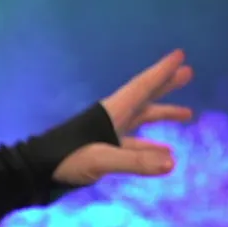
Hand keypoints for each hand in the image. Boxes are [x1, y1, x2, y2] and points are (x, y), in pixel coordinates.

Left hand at [52, 49, 193, 185]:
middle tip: (188, 72)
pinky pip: (134, 145)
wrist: (38, 170)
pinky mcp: (104, 150)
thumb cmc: (66, 158)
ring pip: (141, 119)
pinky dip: (150, 146)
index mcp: (111, 113)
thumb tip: (172, 161)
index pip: (142, 87)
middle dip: (166, 85)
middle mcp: (112, 118)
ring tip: (187, 113)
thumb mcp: (100, 159)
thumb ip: (135, 162)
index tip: (180, 56)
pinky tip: (165, 153)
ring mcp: (108, 134)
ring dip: (162, 114)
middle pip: (145, 97)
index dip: (162, 72)